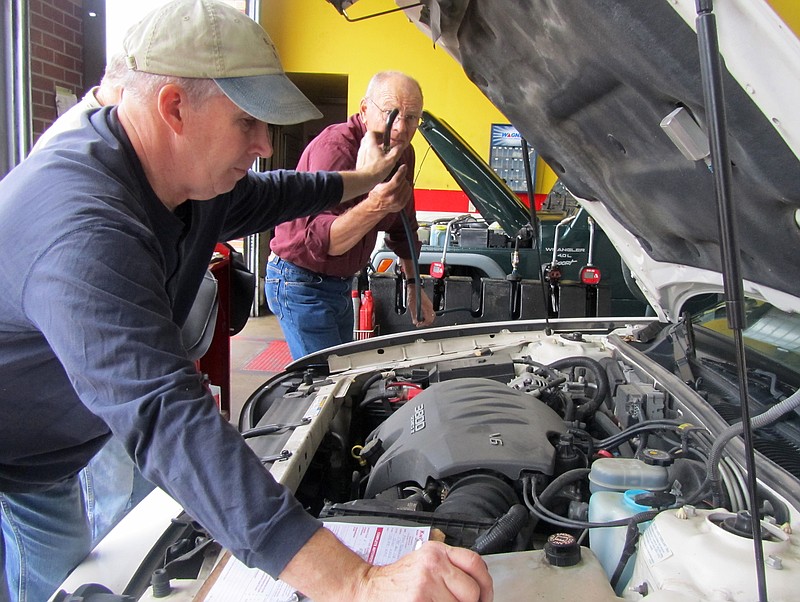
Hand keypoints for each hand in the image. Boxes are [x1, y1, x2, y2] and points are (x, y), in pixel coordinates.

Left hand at [356, 130, 402, 180]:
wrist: (365, 179)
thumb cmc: (376, 170)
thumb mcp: (391, 160)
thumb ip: (397, 151)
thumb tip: (400, 146)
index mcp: (371, 144)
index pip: (372, 132)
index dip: (379, 133)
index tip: (385, 137)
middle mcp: (364, 148)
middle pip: (368, 138)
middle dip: (376, 140)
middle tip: (383, 144)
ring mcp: (360, 155)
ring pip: (366, 146)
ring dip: (373, 147)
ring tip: (381, 153)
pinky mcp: (360, 161)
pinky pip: (365, 154)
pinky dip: (370, 154)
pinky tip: (376, 161)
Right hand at [357, 541, 492, 601]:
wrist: (367, 589)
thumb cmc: (396, 581)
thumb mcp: (423, 562)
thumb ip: (449, 568)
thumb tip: (477, 588)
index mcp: (437, 552)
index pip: (475, 563)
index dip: (485, 585)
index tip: (484, 597)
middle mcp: (433, 564)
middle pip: (472, 590)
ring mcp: (426, 584)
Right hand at [363, 165, 410, 215]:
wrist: (376, 207)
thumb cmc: (376, 194)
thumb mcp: (377, 184)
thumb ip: (386, 177)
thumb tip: (395, 167)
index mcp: (385, 191)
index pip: (397, 180)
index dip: (401, 171)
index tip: (404, 166)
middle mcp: (393, 198)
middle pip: (403, 182)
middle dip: (401, 177)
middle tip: (398, 177)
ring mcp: (398, 202)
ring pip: (407, 186)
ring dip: (404, 183)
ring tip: (399, 183)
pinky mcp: (402, 204)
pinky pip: (409, 192)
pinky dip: (406, 188)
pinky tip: (401, 188)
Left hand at [406, 286, 435, 326]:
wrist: (415, 288)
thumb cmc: (413, 295)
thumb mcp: (411, 306)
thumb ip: (414, 315)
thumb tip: (415, 322)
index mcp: (426, 307)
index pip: (428, 319)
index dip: (423, 324)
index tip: (418, 325)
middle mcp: (430, 307)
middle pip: (432, 319)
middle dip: (426, 323)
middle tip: (420, 324)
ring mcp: (430, 305)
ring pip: (432, 316)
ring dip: (427, 320)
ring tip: (420, 321)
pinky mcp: (429, 304)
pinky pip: (430, 312)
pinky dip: (427, 316)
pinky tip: (422, 316)